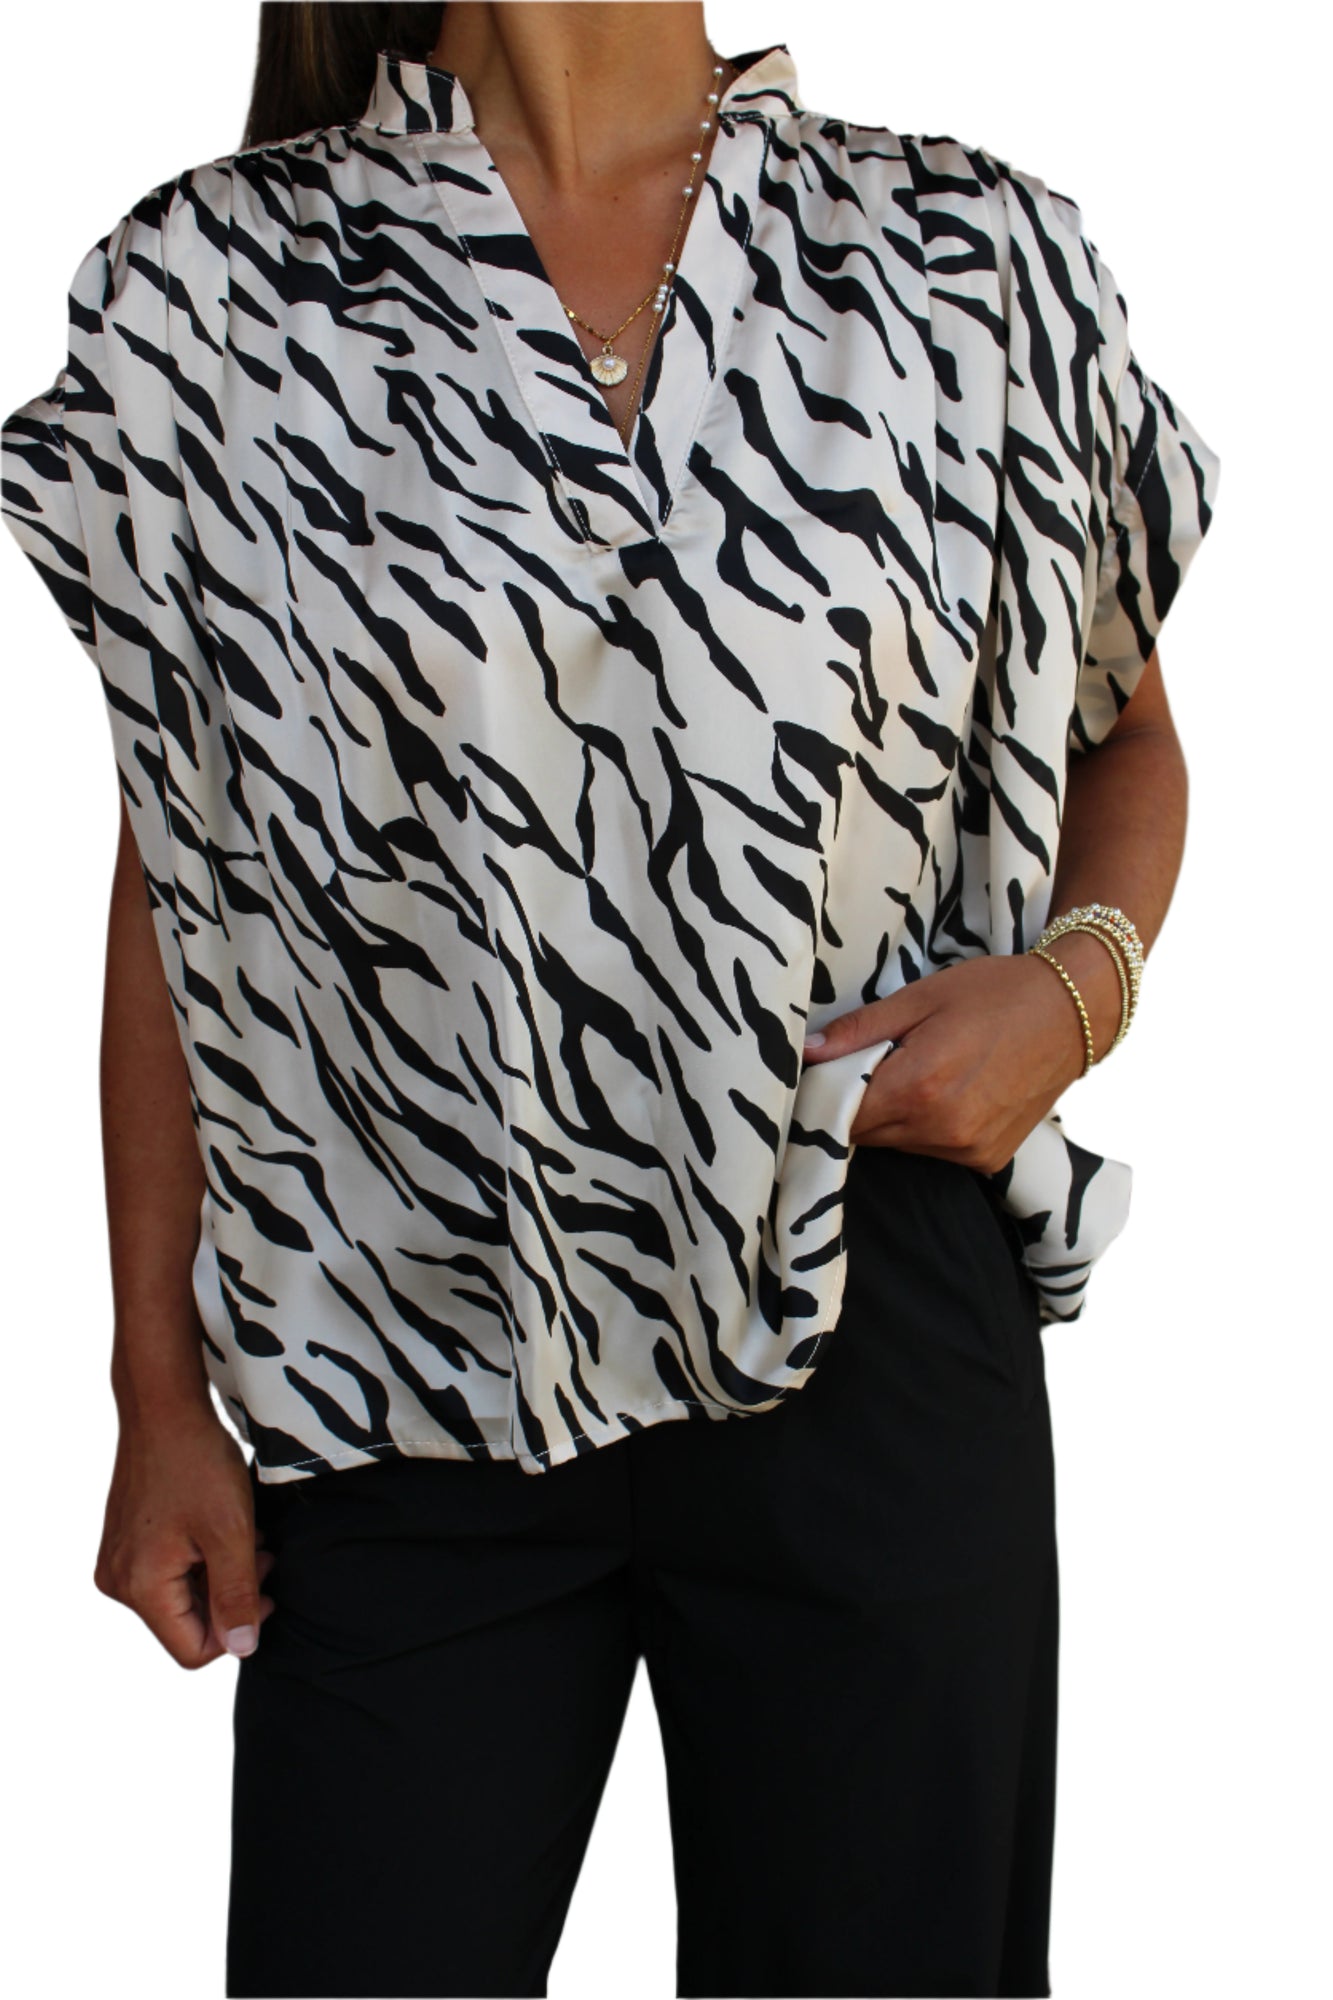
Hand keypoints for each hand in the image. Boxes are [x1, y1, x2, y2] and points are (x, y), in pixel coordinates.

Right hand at [94, 1398, 275, 1669]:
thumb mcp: (230, 1532)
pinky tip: (221, 1528)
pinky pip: (168, 1572)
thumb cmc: (197, 1463)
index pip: (193, 1650)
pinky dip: (201, 1559)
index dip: (238, 1629)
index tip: (266, 1588)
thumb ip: (236, 1595)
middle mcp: (118, 1581)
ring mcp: (118, 1560)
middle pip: (186, 1623)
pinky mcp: (124, 1541)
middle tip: (262, 1555)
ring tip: (247, 1537)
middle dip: (230, 1597)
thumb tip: (243, 1649)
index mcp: (140, 1587)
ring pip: (180, 1597)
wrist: (163, 1407)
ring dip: (219, 1575)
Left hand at [803, 951, 1098, 1171]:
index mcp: (918, 1087)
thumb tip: (808, 1052)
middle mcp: (941, 1129)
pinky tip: (948, 1092)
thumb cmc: (995, 993)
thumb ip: (860, 1030)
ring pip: (898, 1146)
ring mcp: (967, 1149)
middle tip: (872, 1066)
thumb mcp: (920, 997)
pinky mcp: (987, 1159)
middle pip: (865, 1136)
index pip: (840, 1116)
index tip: (823, 1076)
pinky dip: (927, 1129)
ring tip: (917, 1074)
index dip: (825, 1097)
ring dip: (892, 1119)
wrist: (1072, 1012)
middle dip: (857, 1106)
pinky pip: (933, 1151)